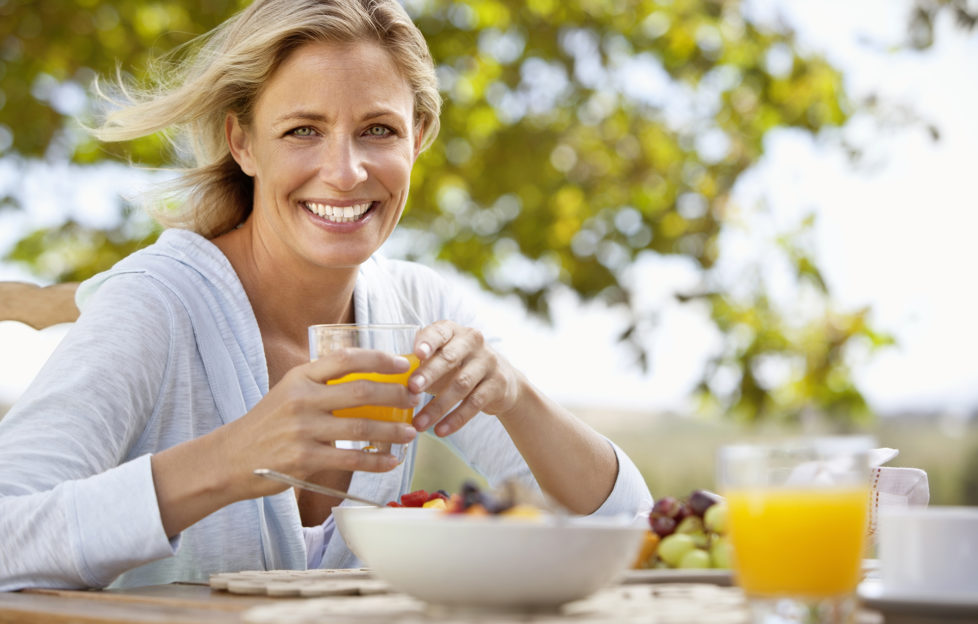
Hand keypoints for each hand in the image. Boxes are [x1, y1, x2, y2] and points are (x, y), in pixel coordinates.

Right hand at [219, 348, 420, 499]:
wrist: (230, 458)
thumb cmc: (268, 424)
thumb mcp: (289, 392)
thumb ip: (321, 384)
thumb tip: (368, 380)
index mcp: (300, 376)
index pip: (345, 359)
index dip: (378, 359)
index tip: (403, 365)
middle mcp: (302, 398)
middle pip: (360, 391)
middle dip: (395, 394)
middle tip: (415, 399)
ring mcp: (303, 429)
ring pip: (361, 426)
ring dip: (392, 430)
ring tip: (411, 431)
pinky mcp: (304, 458)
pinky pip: (350, 457)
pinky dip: (376, 461)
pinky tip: (392, 461)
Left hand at [408, 321, 523, 435]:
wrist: (501, 381)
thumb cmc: (459, 368)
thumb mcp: (442, 358)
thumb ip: (421, 362)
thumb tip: (388, 377)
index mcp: (453, 331)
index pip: (439, 333)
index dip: (428, 342)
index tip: (416, 354)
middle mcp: (473, 342)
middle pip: (450, 358)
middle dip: (429, 374)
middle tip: (412, 388)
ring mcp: (488, 362)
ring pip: (461, 384)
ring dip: (438, 406)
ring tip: (419, 423)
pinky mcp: (498, 384)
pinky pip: (475, 403)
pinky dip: (456, 419)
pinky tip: (441, 431)